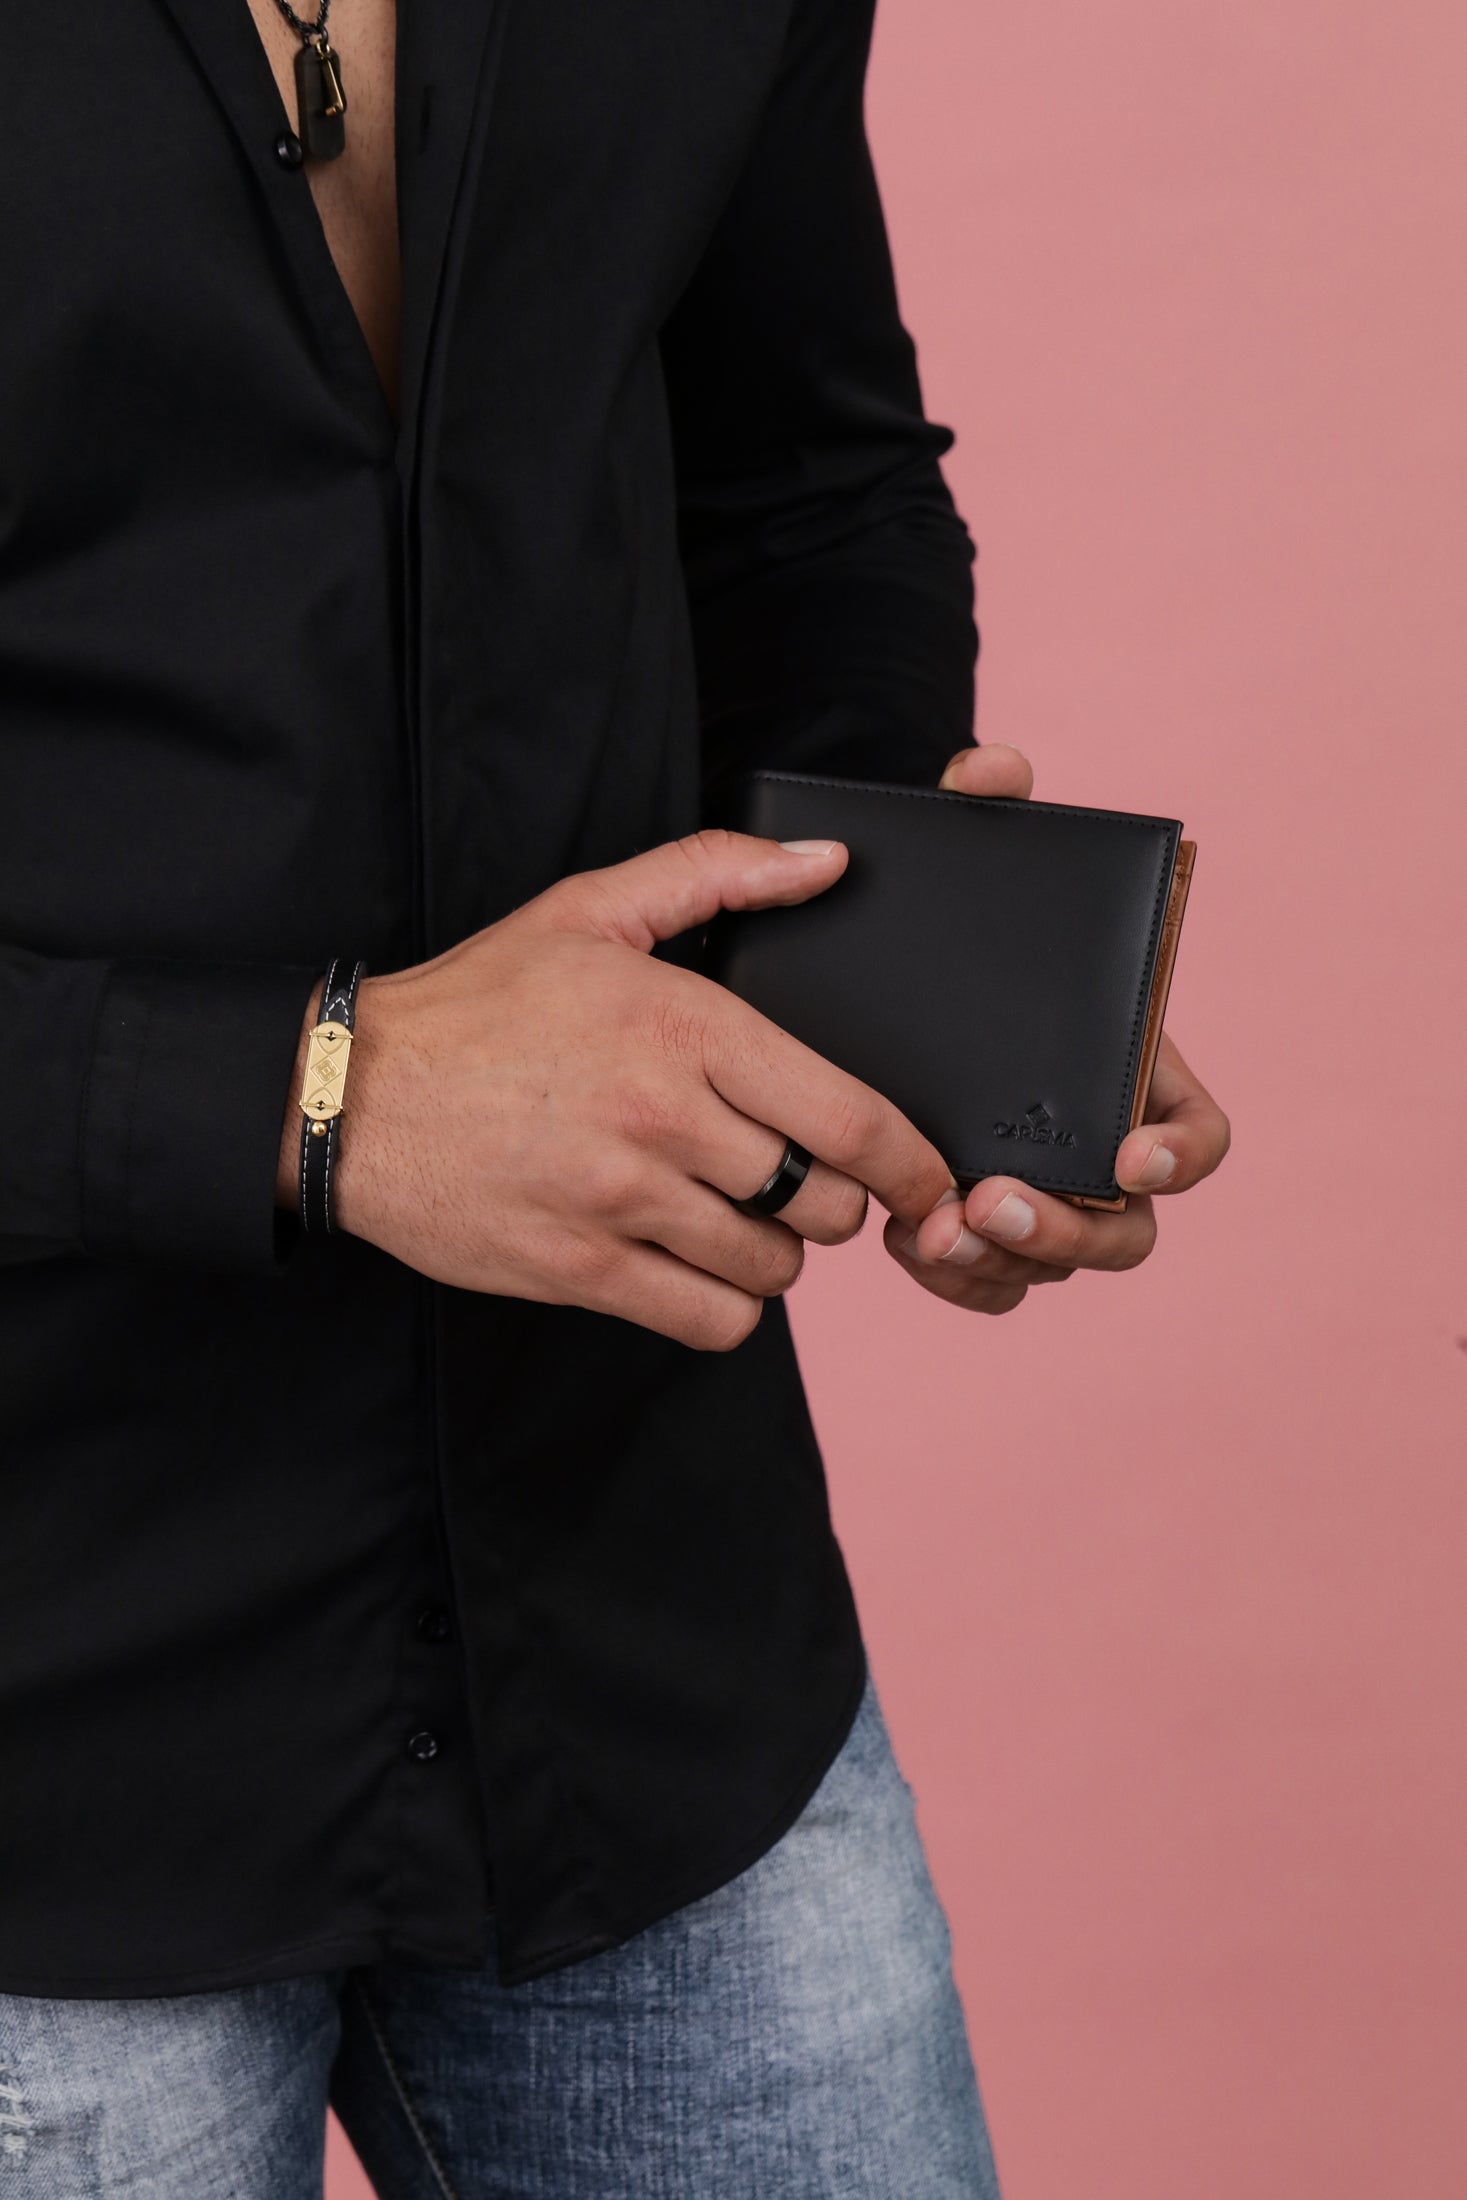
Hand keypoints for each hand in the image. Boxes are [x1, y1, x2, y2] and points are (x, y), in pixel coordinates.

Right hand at [279, 831, 955, 1350]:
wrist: (353, 1096)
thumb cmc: (478, 1003)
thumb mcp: (591, 911)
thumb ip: (718, 873)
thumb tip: (829, 862)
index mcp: (683, 1027)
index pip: (849, 1116)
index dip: (912, 1159)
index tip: (928, 1174)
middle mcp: (662, 1119)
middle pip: (822, 1200)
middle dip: (832, 1198)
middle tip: (799, 1177)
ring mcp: (621, 1204)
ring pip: (772, 1267)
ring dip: (774, 1251)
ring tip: (738, 1218)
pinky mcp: (582, 1272)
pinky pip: (711, 1322)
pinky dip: (726, 1305)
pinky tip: (700, 1268)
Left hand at [882, 742, 1230, 1313]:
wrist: (877, 976)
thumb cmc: (953, 925)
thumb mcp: (967, 863)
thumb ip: (984, 809)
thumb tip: (989, 770)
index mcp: (1128, 1073)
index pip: (1197, 1136)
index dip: (1180, 1155)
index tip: (1130, 1152)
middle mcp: (1096, 1149)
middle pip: (1126, 1231)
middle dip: (1068, 1233)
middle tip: (993, 1202)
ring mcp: (1039, 1196)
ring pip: (1049, 1271)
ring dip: (999, 1265)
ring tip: (929, 1231)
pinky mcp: (973, 1227)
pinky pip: (984, 1282)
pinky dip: (950, 1276)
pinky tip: (895, 1236)